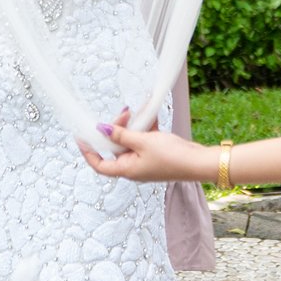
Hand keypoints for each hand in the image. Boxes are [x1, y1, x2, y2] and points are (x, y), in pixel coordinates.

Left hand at [84, 110, 212, 183]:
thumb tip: (101, 129)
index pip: (99, 164)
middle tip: (124, 113)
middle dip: (117, 128)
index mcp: (127, 170)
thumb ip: (121, 134)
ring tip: (137, 110)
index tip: (82, 137)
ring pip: (130, 140)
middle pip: (116, 147)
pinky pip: (145, 138)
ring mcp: (145, 160)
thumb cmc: (171, 156)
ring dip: (133, 125)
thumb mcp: (143, 142)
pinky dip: (146, 127)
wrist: (198, 162)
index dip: (88, 152)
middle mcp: (133, 167)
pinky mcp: (155, 153)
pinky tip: (150, 114)